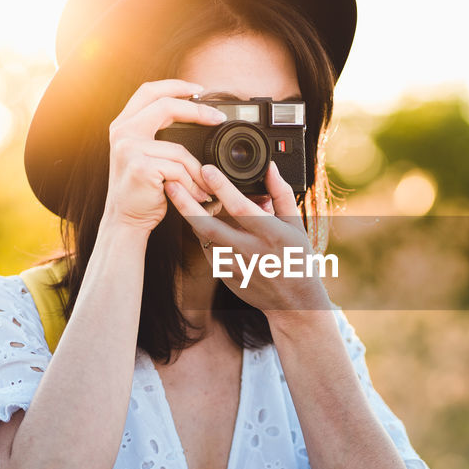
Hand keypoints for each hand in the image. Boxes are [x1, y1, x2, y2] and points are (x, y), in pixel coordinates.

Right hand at [100, 79, 227, 233]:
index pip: (149, 91)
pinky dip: (192, 185)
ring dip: (198, 171)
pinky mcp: (140, 167)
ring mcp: (129, 149)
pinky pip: (178, 170)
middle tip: (218, 119)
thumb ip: (159, 133)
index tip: (200, 90)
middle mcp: (122, 132)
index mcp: (124, 124)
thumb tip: (197, 115)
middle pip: (165, 106)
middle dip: (197, 111)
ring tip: (206, 186)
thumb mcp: (145, 153)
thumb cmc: (142, 189)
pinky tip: (196, 196)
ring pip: (179, 149)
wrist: (126, 219)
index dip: (175, 86)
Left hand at [165, 161, 330, 313]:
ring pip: (204, 238)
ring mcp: (235, 265)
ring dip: (191, 216)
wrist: (293, 301)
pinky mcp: (225, 275)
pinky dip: (202, 234)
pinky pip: (208, 250)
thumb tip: (271, 167)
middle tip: (171, 184)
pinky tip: (201, 221)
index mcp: (270, 234)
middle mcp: (250, 250)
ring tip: (179, 197)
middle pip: (210, 225)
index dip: (222, 188)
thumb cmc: (297, 258)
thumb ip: (281, 194)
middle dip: (187, 204)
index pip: (241, 208)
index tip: (207, 169)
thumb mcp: (295, 225)